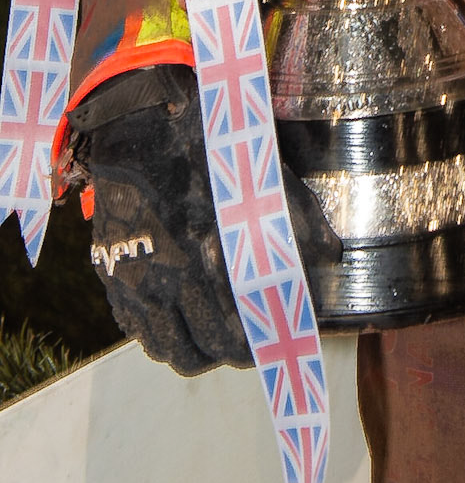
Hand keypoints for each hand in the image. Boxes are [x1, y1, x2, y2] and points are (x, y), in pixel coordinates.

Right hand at [67, 64, 339, 375]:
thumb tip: (332, 258)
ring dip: (201, 350)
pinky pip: (140, 334)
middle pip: (212, 351)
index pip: (244, 335)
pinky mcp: (115, 280)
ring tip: (217, 332)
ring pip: (175, 353)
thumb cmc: (209, 150)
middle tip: (250, 334)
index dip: (264, 343)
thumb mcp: (266, 179)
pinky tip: (180, 318)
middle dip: (237, 349)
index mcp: (216, 258)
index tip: (276, 336)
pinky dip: (164, 337)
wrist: (141, 129)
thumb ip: (303, 223)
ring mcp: (140, 285)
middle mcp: (175, 281)